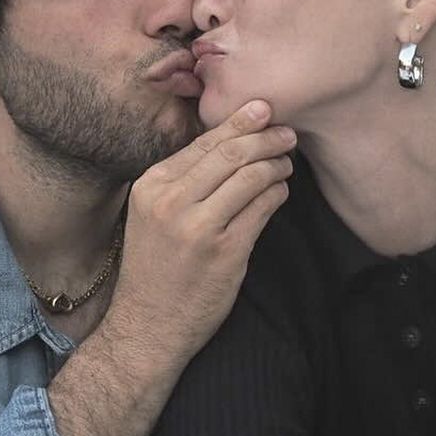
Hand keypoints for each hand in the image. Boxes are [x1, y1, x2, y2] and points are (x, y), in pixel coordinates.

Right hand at [104, 99, 293, 369]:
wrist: (149, 325)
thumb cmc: (156, 268)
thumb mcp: (152, 215)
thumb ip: (183, 181)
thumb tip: (229, 143)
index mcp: (152, 186)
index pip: (203, 143)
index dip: (238, 123)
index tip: (263, 110)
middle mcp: (172, 202)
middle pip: (230, 153)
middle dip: (265, 136)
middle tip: (287, 131)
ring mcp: (199, 227)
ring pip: (251, 176)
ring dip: (276, 164)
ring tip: (287, 161)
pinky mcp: (226, 251)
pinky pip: (263, 207)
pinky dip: (277, 192)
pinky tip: (281, 190)